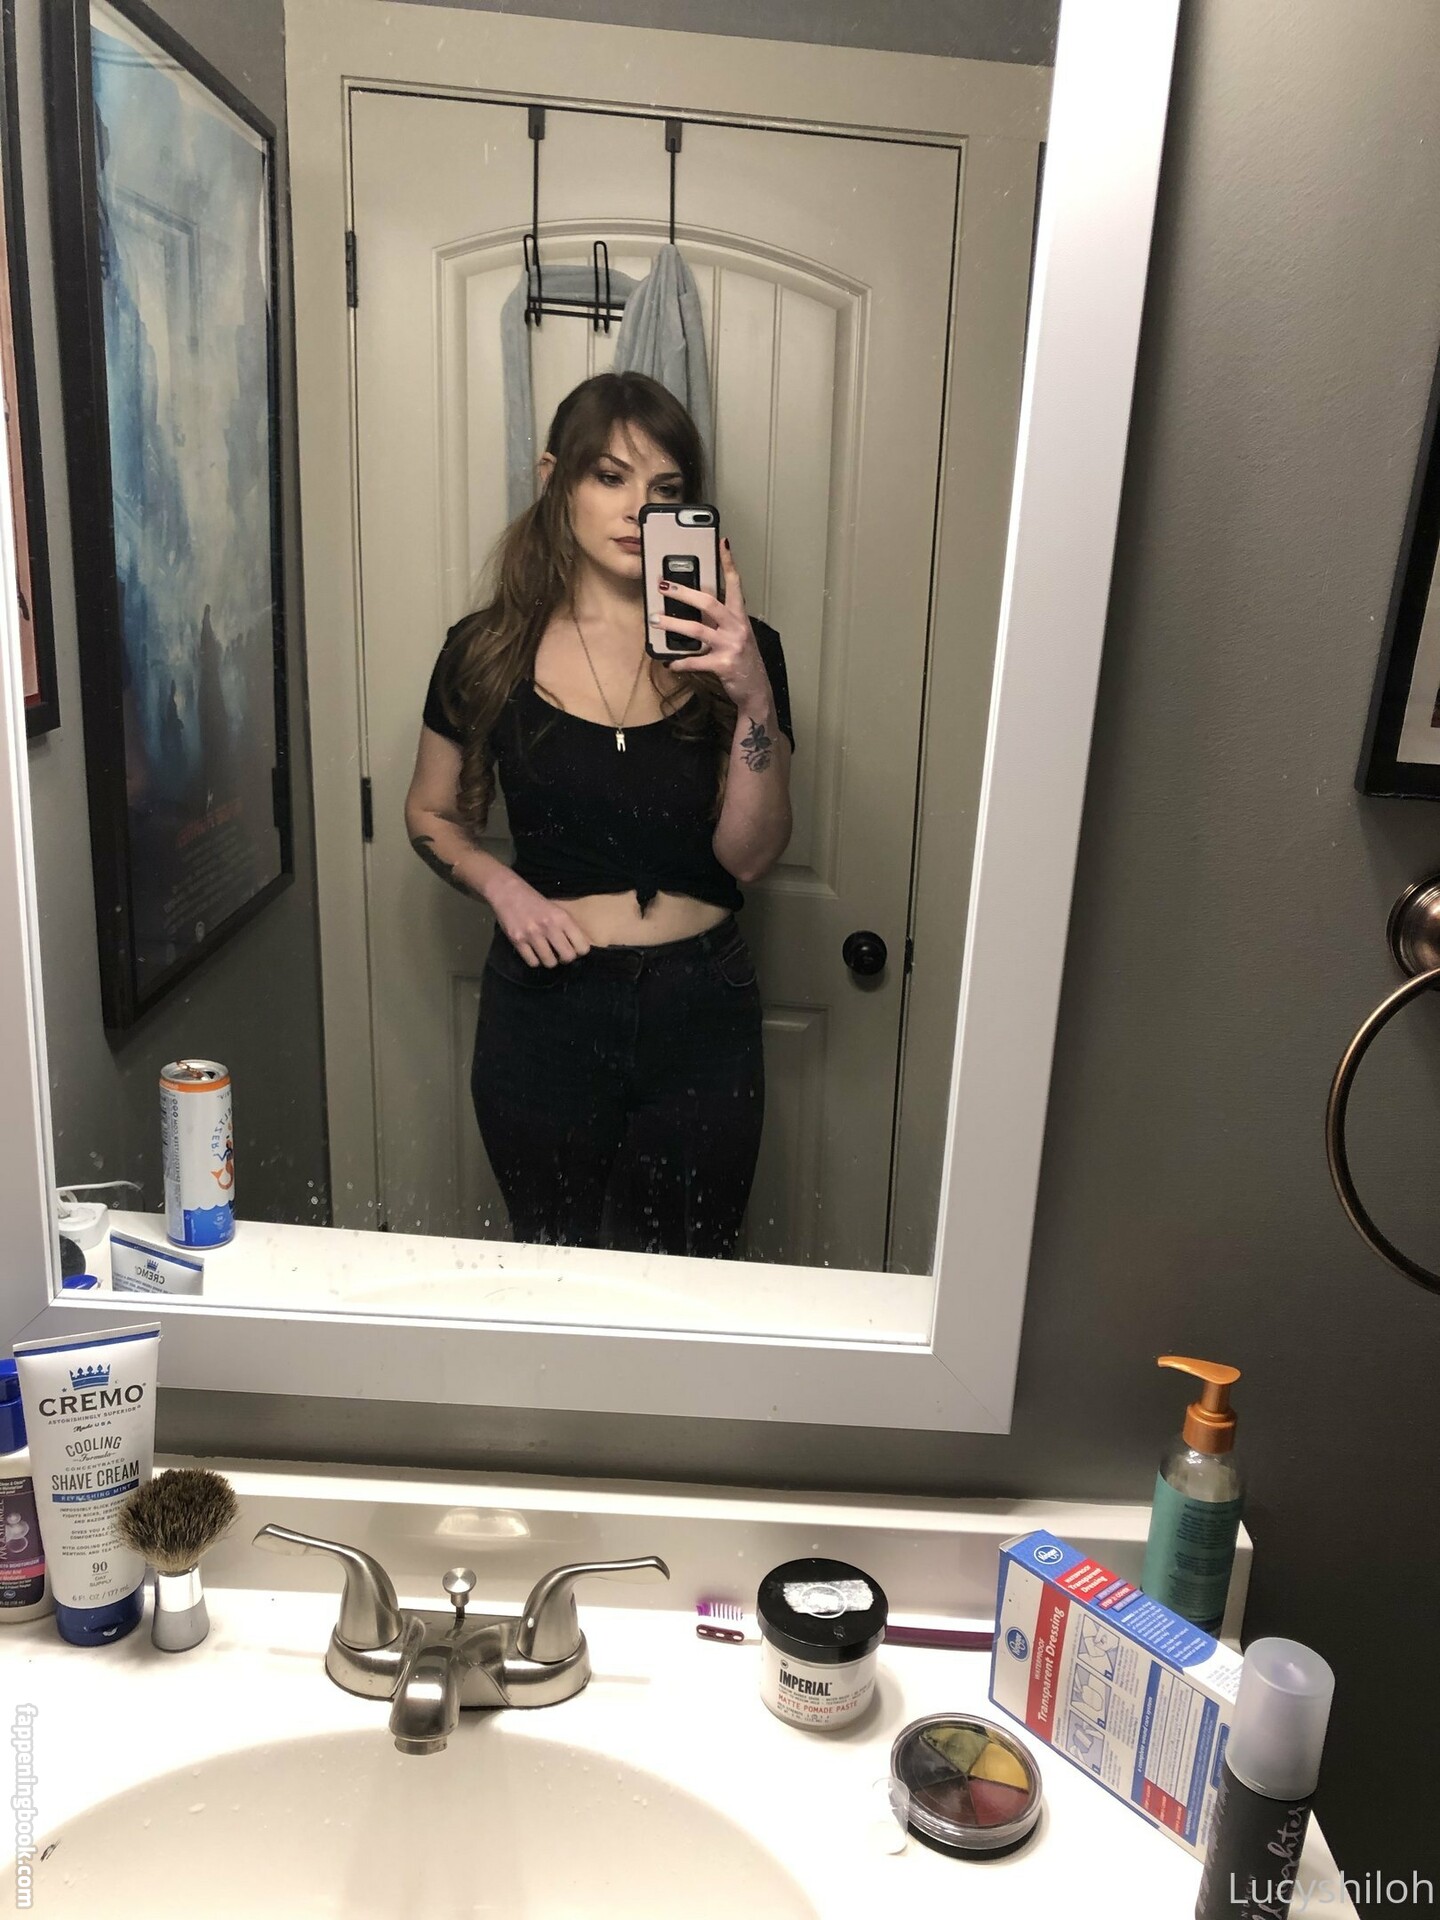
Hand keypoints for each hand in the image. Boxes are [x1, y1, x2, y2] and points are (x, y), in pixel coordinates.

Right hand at [484, 867, 591, 967]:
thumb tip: (579, 948)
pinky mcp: (517, 941)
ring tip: (546, 953)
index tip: (574, 949)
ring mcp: (532, 935)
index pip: (582, 946)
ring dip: (549, 960)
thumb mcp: (556, 909)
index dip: (580, 951)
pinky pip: (532, 962)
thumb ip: (567, 927)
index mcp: (562, 918)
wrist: (507, 892)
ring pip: (550, 962)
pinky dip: (534, 960)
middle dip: (565, 958)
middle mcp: (549, 926)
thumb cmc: (534, 901)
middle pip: (568, 957)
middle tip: (560, 954)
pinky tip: (533, 953)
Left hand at [649, 539, 772, 715]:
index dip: (728, 563)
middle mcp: (736, 627)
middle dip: (683, 592)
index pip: (735, 584)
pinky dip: (680, 662)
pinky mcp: (723, 665)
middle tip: (664, 586)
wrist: (756, 689)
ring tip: (657, 620)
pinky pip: (696, 661)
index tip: (722, 544)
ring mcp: (730, 646)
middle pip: (709, 602)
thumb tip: (693, 607)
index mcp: (740, 616)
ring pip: (697, 629)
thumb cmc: (742, 659)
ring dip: (674, 624)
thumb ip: (719, 620)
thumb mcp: (736, 634)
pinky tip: (669, 662)